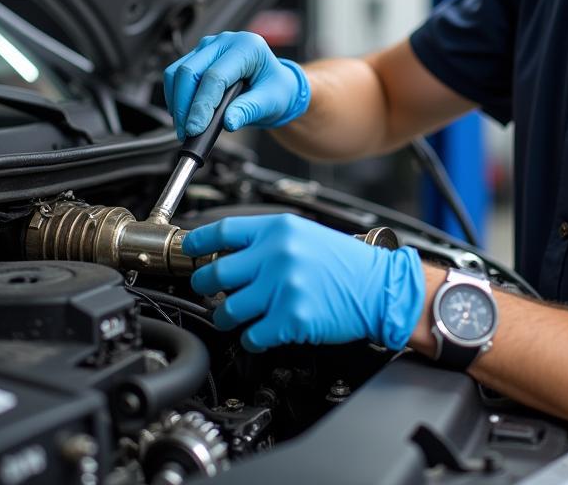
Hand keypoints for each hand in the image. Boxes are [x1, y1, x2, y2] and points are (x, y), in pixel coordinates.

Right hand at [164, 31, 309, 138]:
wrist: (275, 85)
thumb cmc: (276, 89)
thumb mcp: (270, 102)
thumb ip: (249, 110)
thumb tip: (228, 122)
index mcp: (247, 47)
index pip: (215, 75)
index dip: (202, 104)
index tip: (195, 128)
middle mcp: (225, 42)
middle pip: (190, 71)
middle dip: (184, 105)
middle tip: (188, 131)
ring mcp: (209, 48)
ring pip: (178, 72)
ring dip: (177, 102)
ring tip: (185, 127)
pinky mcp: (198, 57)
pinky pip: (176, 75)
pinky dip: (175, 97)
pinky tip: (183, 115)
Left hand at [183, 214, 424, 352]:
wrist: (380, 287)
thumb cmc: (345, 263)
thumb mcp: (304, 235)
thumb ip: (266, 241)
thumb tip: (226, 251)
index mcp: (278, 230)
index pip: (221, 232)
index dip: (197, 243)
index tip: (188, 251)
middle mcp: (277, 255)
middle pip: (215, 273)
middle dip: (204, 285)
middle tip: (207, 289)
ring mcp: (283, 287)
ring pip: (228, 309)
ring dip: (226, 316)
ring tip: (236, 314)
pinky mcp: (291, 318)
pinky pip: (251, 336)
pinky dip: (252, 338)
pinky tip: (261, 332)